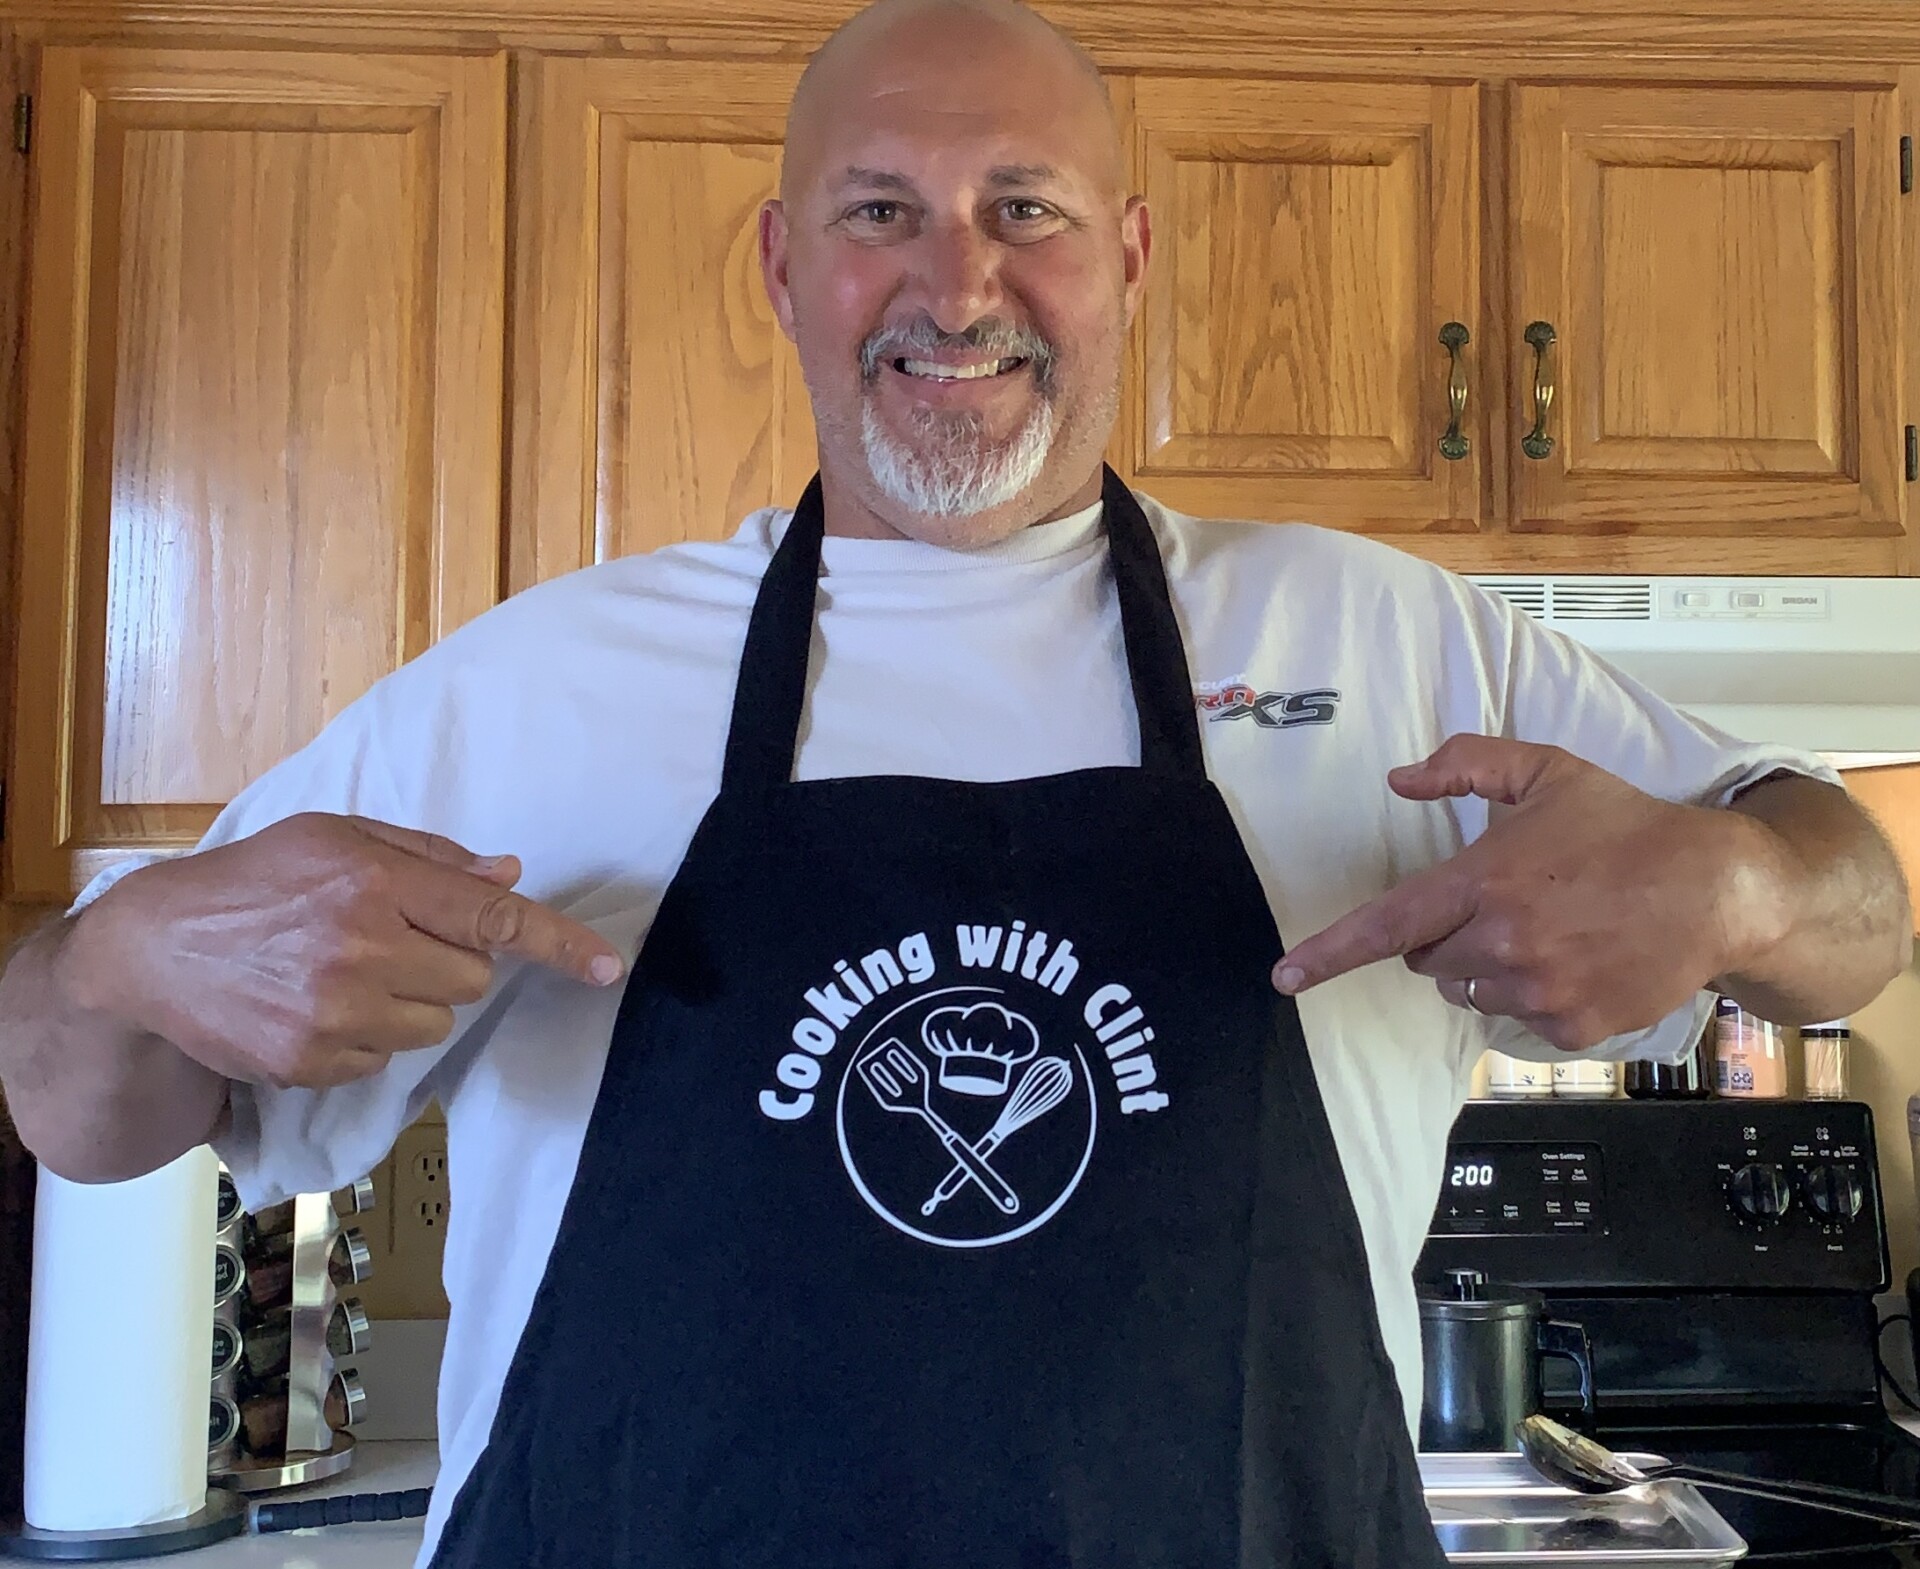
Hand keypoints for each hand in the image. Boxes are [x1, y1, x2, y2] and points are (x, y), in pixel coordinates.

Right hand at [55, 813, 625, 1089]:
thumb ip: (429, 856)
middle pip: (474, 978)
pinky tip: (317, 1006)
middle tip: (390, 942)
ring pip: (437, 1022)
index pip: (492, 919)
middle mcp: (362, 947)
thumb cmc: (253, 882)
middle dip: (449, 962)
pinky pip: (388, 1058)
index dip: (558, 943)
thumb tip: (509, 874)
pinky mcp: (312, 1062)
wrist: (151, 952)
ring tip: (345, 973)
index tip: (607, 967)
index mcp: (374, 882)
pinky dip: (367, 1037)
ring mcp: (336, 1012)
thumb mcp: (335, 838)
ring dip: (412, 1002)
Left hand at [1271, 736, 1791, 1050]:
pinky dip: (1532, 994)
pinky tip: (1573, 958)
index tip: (1284, 978)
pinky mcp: (1570, 1027)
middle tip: (1497, 905)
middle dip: (1442, 936)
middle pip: (1425, 960)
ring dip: (1484, 966)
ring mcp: (1537, 991)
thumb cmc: (1626, 826)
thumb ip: (1466, 767)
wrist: (1718, 890)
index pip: (1385, 927)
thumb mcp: (1546, 773)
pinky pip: (1519, 1018)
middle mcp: (1502, 944)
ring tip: (1542, 929)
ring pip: (1467, 990)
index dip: (1327, 955)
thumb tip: (1400, 780)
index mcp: (1483, 884)